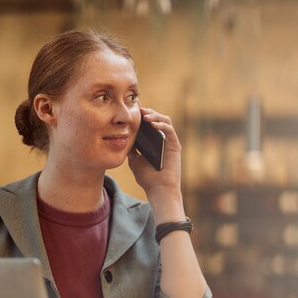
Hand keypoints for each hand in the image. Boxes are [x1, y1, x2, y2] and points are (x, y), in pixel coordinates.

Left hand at [128, 108, 185, 222]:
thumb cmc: (148, 178)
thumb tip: (123, 137)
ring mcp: (169, 141)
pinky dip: (161, 124)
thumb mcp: (134, 160)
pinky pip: (169, 129)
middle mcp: (163, 139)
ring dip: (155, 115)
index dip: (141, 113)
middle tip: (137, 108)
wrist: (159, 190)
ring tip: (145, 115)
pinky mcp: (175, 145)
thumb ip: (131, 149)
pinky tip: (152, 123)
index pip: (148, 123)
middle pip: (157, 118)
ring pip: (165, 120)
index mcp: (154, 141)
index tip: (131, 107)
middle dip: (147, 111)